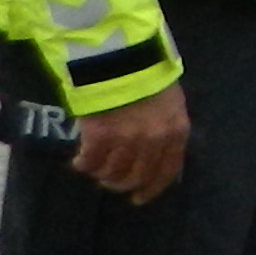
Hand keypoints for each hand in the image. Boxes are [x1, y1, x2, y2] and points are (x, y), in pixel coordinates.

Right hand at [73, 85, 188, 204]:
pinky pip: (91, 161)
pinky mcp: (100, 136)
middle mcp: (154, 140)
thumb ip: (165, 125)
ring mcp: (127, 139)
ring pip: (113, 173)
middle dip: (122, 184)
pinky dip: (84, 165)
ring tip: (94, 169)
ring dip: (101, 175)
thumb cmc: (146, 73)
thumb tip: (154, 150)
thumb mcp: (168, 99)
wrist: (120, 56)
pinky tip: (79, 162)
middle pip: (137, 176)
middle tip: (110, 182)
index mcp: (176, 131)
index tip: (139, 198)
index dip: (152, 188)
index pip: (167, 171)